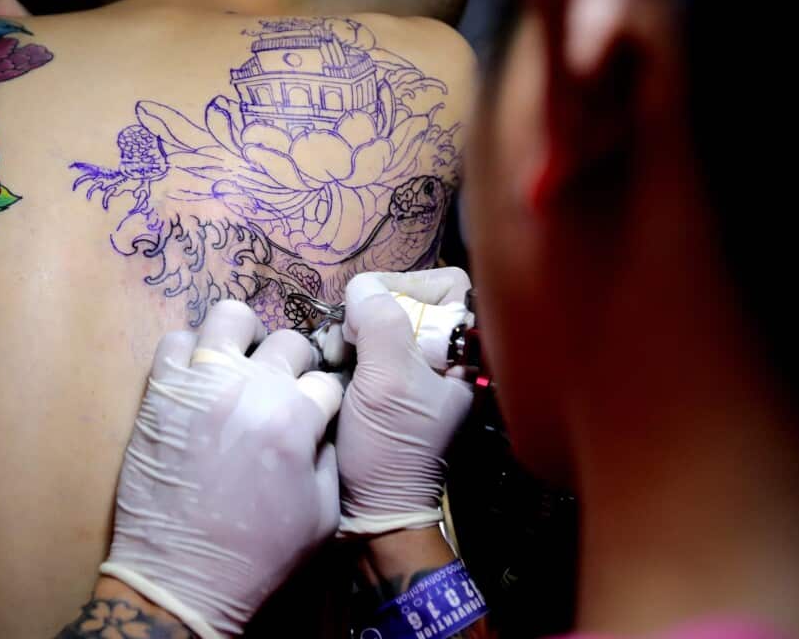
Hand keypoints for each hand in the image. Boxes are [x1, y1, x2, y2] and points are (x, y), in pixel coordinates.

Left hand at [101, 301, 343, 638]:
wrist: (182, 578)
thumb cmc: (258, 554)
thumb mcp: (323, 513)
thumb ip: (331, 457)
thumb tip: (325, 424)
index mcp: (297, 419)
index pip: (329, 380)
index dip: (329, 400)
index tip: (320, 412)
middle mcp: (251, 389)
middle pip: (290, 342)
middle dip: (296, 365)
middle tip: (285, 389)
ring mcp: (201, 384)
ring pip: (230, 317)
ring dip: (244, 337)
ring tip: (242, 363)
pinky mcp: (161, 393)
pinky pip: (176, 341)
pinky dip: (192, 352)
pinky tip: (200, 378)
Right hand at [336, 269, 474, 534]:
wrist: (372, 511)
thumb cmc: (390, 450)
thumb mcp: (387, 382)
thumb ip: (380, 323)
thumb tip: (364, 286)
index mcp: (465, 355)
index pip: (448, 285)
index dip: (408, 287)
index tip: (372, 309)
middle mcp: (446, 359)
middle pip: (409, 301)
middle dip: (370, 314)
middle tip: (346, 340)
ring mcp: (416, 374)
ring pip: (381, 324)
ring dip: (351, 335)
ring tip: (334, 359)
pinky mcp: (389, 389)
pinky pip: (367, 350)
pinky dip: (346, 354)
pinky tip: (333, 372)